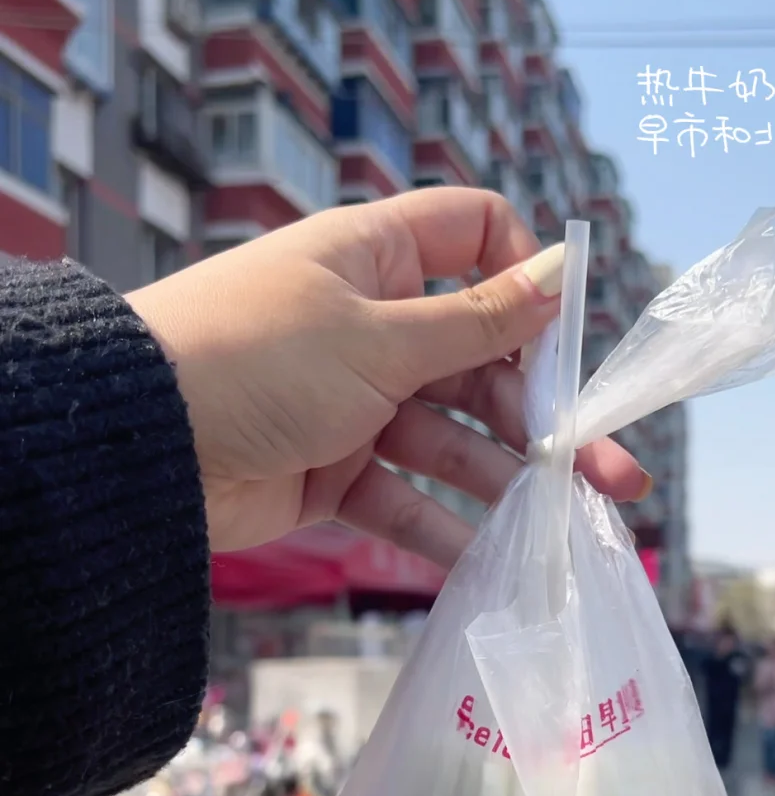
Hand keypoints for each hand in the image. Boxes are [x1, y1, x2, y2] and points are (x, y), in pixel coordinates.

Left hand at [127, 189, 650, 560]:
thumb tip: (558, 274)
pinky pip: (402, 496)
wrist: (144, 447)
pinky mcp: (332, 470)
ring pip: (450, 437)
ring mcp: (353, 400)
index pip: (472, 237)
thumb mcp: (380, 335)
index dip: (524, 277)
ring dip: (508, 478)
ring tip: (574, 520)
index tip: (564, 335)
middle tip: (610, 467)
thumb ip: (476, 321)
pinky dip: (442, 525)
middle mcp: (371, 323)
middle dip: (544, 415)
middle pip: (480, 361)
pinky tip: (493, 558)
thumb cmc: (258, 358)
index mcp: (377, 258)